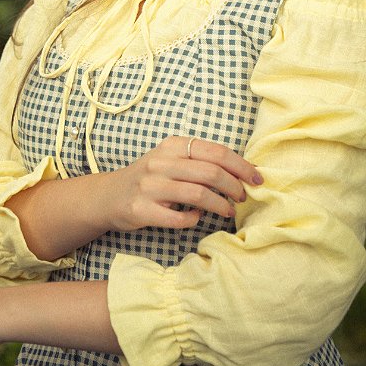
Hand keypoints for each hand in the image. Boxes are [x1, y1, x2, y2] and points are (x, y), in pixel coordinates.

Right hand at [104, 135, 262, 231]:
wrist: (108, 196)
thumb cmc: (149, 178)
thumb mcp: (170, 159)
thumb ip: (199, 160)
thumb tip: (241, 171)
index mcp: (172, 146)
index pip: (216, 151)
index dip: (241, 166)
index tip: (257, 178)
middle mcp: (160, 163)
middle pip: (211, 172)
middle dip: (235, 187)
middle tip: (243, 197)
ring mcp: (150, 186)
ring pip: (198, 195)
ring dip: (220, 206)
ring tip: (229, 211)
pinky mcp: (141, 210)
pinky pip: (178, 217)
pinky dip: (194, 220)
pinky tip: (197, 219)